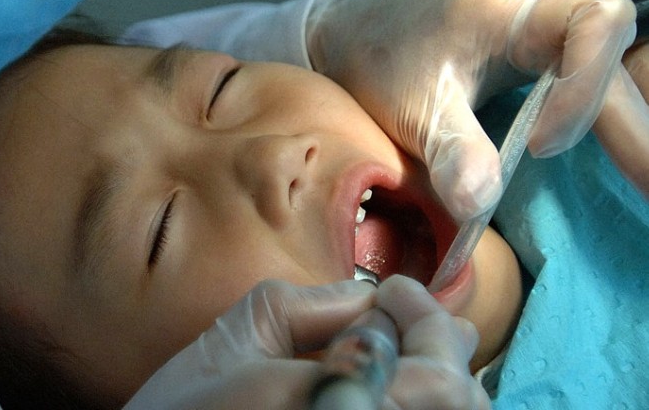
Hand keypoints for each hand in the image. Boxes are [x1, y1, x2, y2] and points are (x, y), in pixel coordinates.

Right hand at [123, 277, 486, 409]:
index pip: (434, 364)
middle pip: (457, 402)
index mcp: (340, 406)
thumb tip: (367, 298)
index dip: (423, 316)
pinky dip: (422, 409)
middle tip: (409, 319)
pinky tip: (390, 394)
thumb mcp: (233, 345)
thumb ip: (307, 309)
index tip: (396, 292)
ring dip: (439, 385)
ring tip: (406, 359)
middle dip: (441, 351)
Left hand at [305, 0, 639, 220]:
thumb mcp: (408, 106)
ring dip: (629, 125)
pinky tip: (619, 163)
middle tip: (648, 192)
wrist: (356, 30)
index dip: (587, 86)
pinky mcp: (549, 38)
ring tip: (642, 187)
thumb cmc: (380, 56)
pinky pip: (594, 71)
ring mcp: (550, 12)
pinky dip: (605, 117)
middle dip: (633, 125)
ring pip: (612, 64)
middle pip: (616, 52)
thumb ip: (448, 150)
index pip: (596, 22)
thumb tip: (479, 205)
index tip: (540, 146)